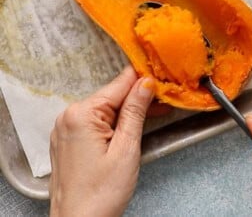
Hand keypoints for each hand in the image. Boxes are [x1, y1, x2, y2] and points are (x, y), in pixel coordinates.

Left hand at [49, 66, 153, 216]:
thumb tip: (145, 83)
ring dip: (127, 111)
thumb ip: (135, 111)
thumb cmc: (100, 195)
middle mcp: (69, 116)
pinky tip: (129, 128)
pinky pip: (94, 122)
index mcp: (81, 114)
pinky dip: (113, 123)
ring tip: (152, 115)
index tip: (161, 80)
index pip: (118, 85)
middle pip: (111, 97)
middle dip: (137, 99)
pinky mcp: (68, 140)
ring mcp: (66, 128)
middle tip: (162, 103)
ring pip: (104, 109)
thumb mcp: (126, 149)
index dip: (142, 81)